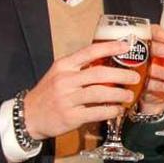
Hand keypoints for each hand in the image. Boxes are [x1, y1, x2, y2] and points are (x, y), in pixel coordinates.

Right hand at [23, 40, 140, 139]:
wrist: (28, 116)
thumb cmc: (49, 93)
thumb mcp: (59, 74)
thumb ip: (79, 68)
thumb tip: (108, 62)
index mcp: (64, 65)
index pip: (89, 52)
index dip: (110, 47)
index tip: (126, 46)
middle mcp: (65, 80)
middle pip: (99, 74)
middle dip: (122, 75)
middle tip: (135, 78)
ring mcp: (67, 99)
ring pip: (100, 93)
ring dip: (119, 94)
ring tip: (129, 96)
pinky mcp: (70, 116)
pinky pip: (96, 112)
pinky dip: (111, 111)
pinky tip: (117, 110)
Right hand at [138, 26, 163, 114]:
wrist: (161, 91)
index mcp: (157, 43)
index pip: (151, 31)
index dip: (156, 31)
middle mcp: (147, 53)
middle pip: (145, 46)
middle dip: (156, 48)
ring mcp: (141, 68)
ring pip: (145, 66)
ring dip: (159, 70)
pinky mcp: (140, 84)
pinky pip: (145, 84)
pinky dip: (158, 85)